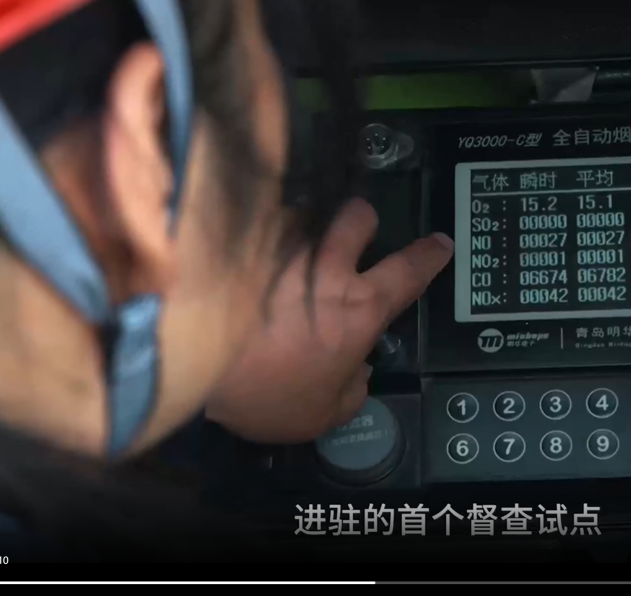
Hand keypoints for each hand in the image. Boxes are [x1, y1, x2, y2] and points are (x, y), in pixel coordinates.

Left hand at [206, 198, 452, 442]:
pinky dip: (257, 238)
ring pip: (305, 216)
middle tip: (353, 234)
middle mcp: (326, 266)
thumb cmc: (266, 393)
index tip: (440, 243)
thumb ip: (352, 387)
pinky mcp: (238, 241)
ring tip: (285, 253)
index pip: (411, 270)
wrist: (190, 361)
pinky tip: (241, 259)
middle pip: (359, 216)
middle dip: (362, 220)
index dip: (430, 255)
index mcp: (359, 307)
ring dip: (302, 231)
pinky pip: (259, 226)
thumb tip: (357, 368)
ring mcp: (281, 246)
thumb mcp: (323, 414)